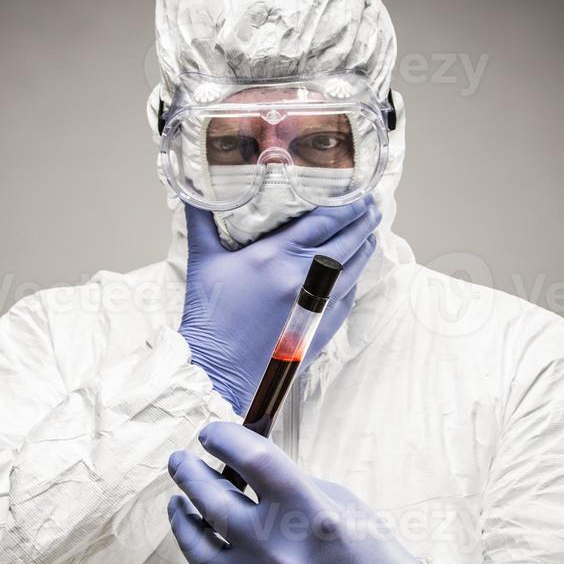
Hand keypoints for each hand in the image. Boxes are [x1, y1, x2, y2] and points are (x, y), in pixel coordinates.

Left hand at [166, 422, 430, 563]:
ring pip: (194, 544)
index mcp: (310, 514)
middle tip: (180, 461)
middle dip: (189, 472)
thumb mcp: (340, 505)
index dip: (223, 438)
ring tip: (178, 503)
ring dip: (181, 517)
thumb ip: (288, 485)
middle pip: (210, 498)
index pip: (251, 459)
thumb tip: (238, 464)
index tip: (210, 434)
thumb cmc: (368, 557)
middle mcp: (277, 552)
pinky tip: (203, 550)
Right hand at [178, 198, 379, 412]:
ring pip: (353, 270)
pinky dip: (354, 281)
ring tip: (370, 234)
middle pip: (346, 243)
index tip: (357, 194)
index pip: (323, 222)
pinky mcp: (321, 328)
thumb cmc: (207, 317)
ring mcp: (317, 306)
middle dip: (362, 222)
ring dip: (365, 250)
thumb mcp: (202, 262)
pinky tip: (354, 272)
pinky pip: (347, 298)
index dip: (345, 206)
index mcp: (275, 257)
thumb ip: (201, 222)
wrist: (217, 370)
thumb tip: (192, 192)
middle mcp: (302, 279)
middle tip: (371, 207)